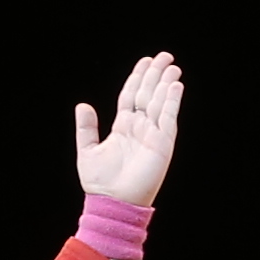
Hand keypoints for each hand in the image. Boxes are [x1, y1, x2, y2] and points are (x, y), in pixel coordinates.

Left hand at [73, 50, 183, 205]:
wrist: (114, 203)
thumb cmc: (100, 183)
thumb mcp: (88, 150)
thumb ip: (86, 128)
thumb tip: (83, 105)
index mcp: (123, 127)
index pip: (131, 95)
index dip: (138, 77)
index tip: (146, 61)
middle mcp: (139, 128)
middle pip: (148, 94)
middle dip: (155, 75)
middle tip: (164, 56)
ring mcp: (152, 135)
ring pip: (160, 102)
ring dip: (166, 83)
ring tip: (172, 66)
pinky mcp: (162, 144)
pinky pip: (168, 118)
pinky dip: (172, 101)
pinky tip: (176, 86)